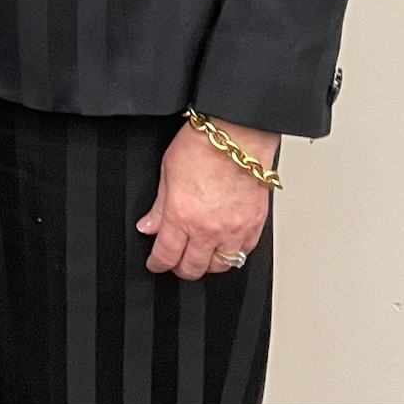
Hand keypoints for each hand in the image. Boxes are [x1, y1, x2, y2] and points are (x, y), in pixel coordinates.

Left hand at [137, 116, 276, 279]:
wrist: (237, 135)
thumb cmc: (202, 145)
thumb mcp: (167, 172)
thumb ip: (158, 206)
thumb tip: (148, 226)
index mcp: (182, 216)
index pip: (166, 255)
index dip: (157, 263)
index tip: (155, 263)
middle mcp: (209, 228)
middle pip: (193, 267)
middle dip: (180, 268)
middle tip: (176, 262)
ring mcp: (234, 229)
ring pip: (221, 266)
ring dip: (208, 265)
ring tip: (200, 256)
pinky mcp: (255, 225)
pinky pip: (245, 253)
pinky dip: (234, 254)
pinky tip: (226, 246)